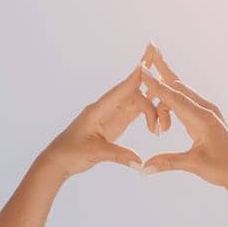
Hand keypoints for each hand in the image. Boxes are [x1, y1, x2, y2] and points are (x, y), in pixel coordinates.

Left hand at [43, 62, 160, 175]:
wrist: (60, 160)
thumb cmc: (71, 152)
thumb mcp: (95, 153)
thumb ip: (118, 155)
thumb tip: (140, 162)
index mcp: (98, 110)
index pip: (120, 91)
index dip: (134, 78)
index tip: (147, 64)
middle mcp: (105, 108)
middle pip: (132, 95)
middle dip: (150, 98)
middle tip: (166, 97)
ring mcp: (111, 115)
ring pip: (135, 103)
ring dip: (150, 106)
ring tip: (167, 106)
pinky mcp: (114, 124)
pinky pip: (132, 112)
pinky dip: (146, 112)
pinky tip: (157, 107)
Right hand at [139, 45, 227, 188]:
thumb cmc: (221, 169)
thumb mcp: (194, 164)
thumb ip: (167, 162)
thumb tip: (144, 168)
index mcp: (203, 118)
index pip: (174, 97)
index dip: (156, 84)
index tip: (142, 69)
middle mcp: (206, 110)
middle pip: (178, 86)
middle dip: (161, 70)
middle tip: (149, 48)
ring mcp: (207, 112)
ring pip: (182, 93)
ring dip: (165, 93)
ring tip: (153, 91)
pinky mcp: (207, 117)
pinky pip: (186, 102)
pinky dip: (172, 100)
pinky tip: (164, 98)